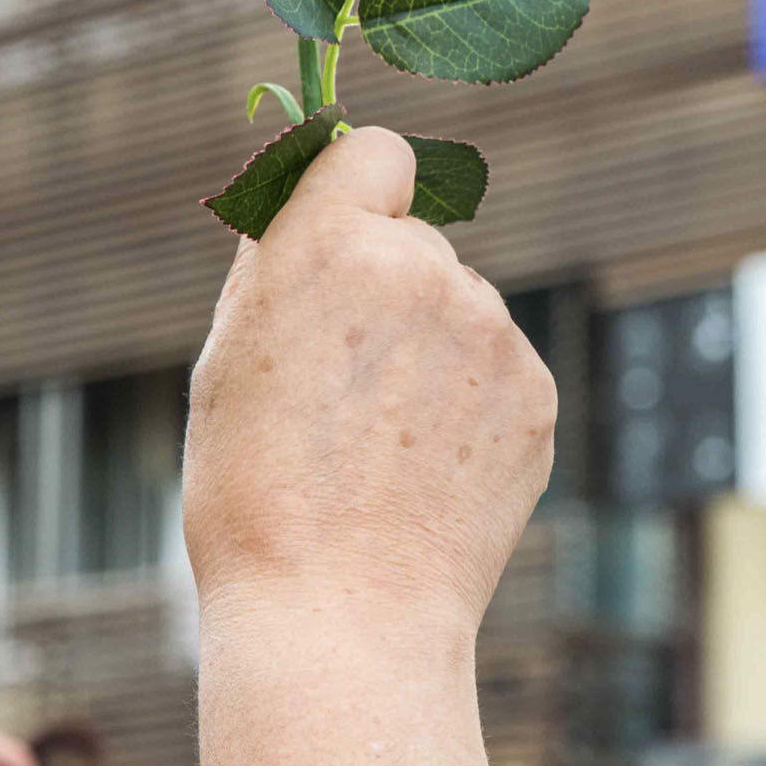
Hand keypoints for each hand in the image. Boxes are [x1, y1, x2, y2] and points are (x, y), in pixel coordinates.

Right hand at [183, 127, 556, 631]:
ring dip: (432, 352)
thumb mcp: (229, 354)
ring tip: (382, 446)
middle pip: (416, 243)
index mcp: (332, 244)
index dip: (361, 188)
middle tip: (344, 384)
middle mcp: (423, 268)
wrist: (341, 615)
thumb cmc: (256, 492)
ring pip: (462, 311)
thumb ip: (284, 261)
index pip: (375, 151)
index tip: (350, 227)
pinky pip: (499, 371)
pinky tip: (427, 472)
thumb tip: (321, 199)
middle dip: (388, 290)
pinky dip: (471, 408)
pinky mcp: (535, 393)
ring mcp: (492, 331)